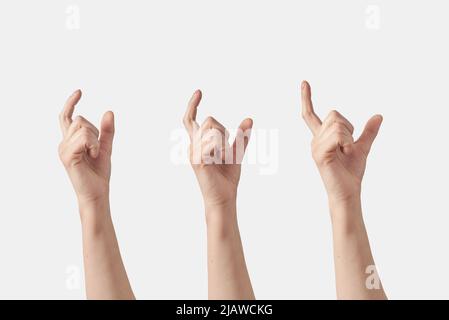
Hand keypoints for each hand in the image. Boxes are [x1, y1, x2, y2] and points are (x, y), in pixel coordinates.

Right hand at [58, 90, 114, 207]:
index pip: (66, 117)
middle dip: (94, 132)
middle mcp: (63, 143)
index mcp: (70, 141)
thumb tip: (109, 111)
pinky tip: (93, 156)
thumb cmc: (99, 173)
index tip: (79, 91)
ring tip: (94, 155)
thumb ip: (107, 131)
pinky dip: (94, 145)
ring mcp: (63, 149)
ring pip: (83, 128)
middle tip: (96, 150)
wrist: (97, 193)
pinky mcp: (67, 156)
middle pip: (80, 120)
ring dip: (95, 140)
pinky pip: (84, 138)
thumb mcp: (106, 147)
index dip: (71, 102)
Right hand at [183, 90, 252, 217]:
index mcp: (199, 143)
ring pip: (213, 129)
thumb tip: (249, 119)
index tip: (199, 91)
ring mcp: (193, 152)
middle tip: (226, 150)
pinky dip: (223, 149)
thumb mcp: (237, 153)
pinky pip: (213, 141)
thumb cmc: (227, 178)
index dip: (193, 104)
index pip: (190, 119)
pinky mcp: (197, 159)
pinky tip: (221, 161)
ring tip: (222, 158)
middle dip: (224, 131)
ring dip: (224, 141)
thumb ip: (241, 136)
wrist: (224, 198)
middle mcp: (193, 145)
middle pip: (210, 120)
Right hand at [301, 81, 382, 204]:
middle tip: (348, 146)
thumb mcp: (363, 147)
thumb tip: (378, 115)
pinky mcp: (319, 153)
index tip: (304, 82)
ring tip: (345, 152)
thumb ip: (368, 132)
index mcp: (322, 137)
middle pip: (334, 114)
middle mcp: (315, 139)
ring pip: (337, 124)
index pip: (310, 115)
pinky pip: (337, 135)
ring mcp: (315, 146)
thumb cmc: (351, 172)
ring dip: (349, 136)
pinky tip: (344, 153)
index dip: (307, 98)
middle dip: (348, 126)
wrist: (348, 191)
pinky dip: (347, 142)